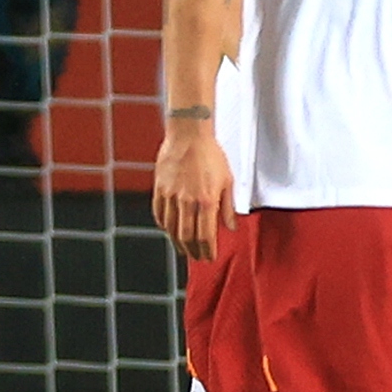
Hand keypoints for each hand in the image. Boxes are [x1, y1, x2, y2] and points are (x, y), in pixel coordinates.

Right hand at [152, 120, 237, 261]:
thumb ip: (228, 206)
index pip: (205, 236)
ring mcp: (171, 196)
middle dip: (193, 251)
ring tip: (183, 249)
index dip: (207, 251)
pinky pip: (159, 214)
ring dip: (178, 243)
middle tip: (197, 257)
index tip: (209, 257)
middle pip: (187, 237)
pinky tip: (169, 230)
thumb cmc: (209, 154)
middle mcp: (187, 202)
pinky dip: (164, 226)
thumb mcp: (227, 180)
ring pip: (171, 229)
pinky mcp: (159, 189)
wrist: (188, 135)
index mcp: (206, 201)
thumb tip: (231, 226)